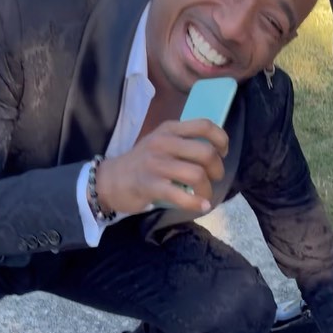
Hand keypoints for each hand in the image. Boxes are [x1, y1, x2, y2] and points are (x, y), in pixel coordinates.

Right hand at [95, 118, 228, 216]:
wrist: (110, 180)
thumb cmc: (141, 164)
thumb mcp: (160, 143)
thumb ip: (183, 142)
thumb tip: (213, 151)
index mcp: (169, 129)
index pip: (204, 125)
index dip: (221, 139)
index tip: (222, 153)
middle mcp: (164, 142)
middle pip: (206, 152)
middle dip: (217, 169)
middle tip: (213, 179)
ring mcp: (156, 164)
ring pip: (197, 174)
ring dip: (207, 189)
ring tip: (205, 195)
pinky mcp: (150, 185)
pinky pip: (181, 194)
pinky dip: (196, 203)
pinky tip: (201, 206)